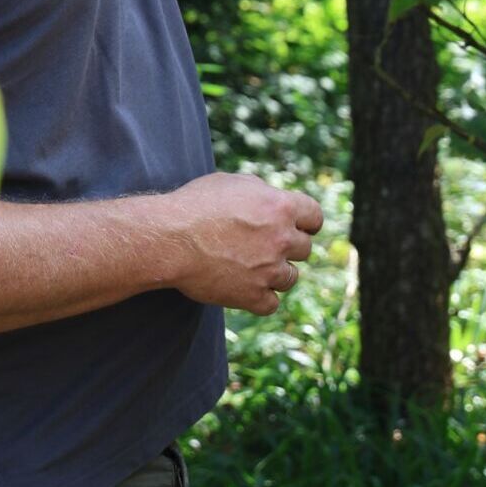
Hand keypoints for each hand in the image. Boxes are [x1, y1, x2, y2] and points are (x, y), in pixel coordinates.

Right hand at [161, 172, 323, 315]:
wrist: (170, 238)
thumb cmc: (196, 205)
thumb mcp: (234, 183)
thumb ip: (262, 193)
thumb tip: (272, 199)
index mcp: (281, 206)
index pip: (315, 217)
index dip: (307, 223)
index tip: (301, 228)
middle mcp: (282, 238)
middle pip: (305, 248)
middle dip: (289, 247)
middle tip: (267, 247)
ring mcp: (269, 270)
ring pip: (291, 278)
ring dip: (277, 273)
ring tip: (254, 268)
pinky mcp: (252, 296)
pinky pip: (271, 304)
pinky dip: (262, 298)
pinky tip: (248, 289)